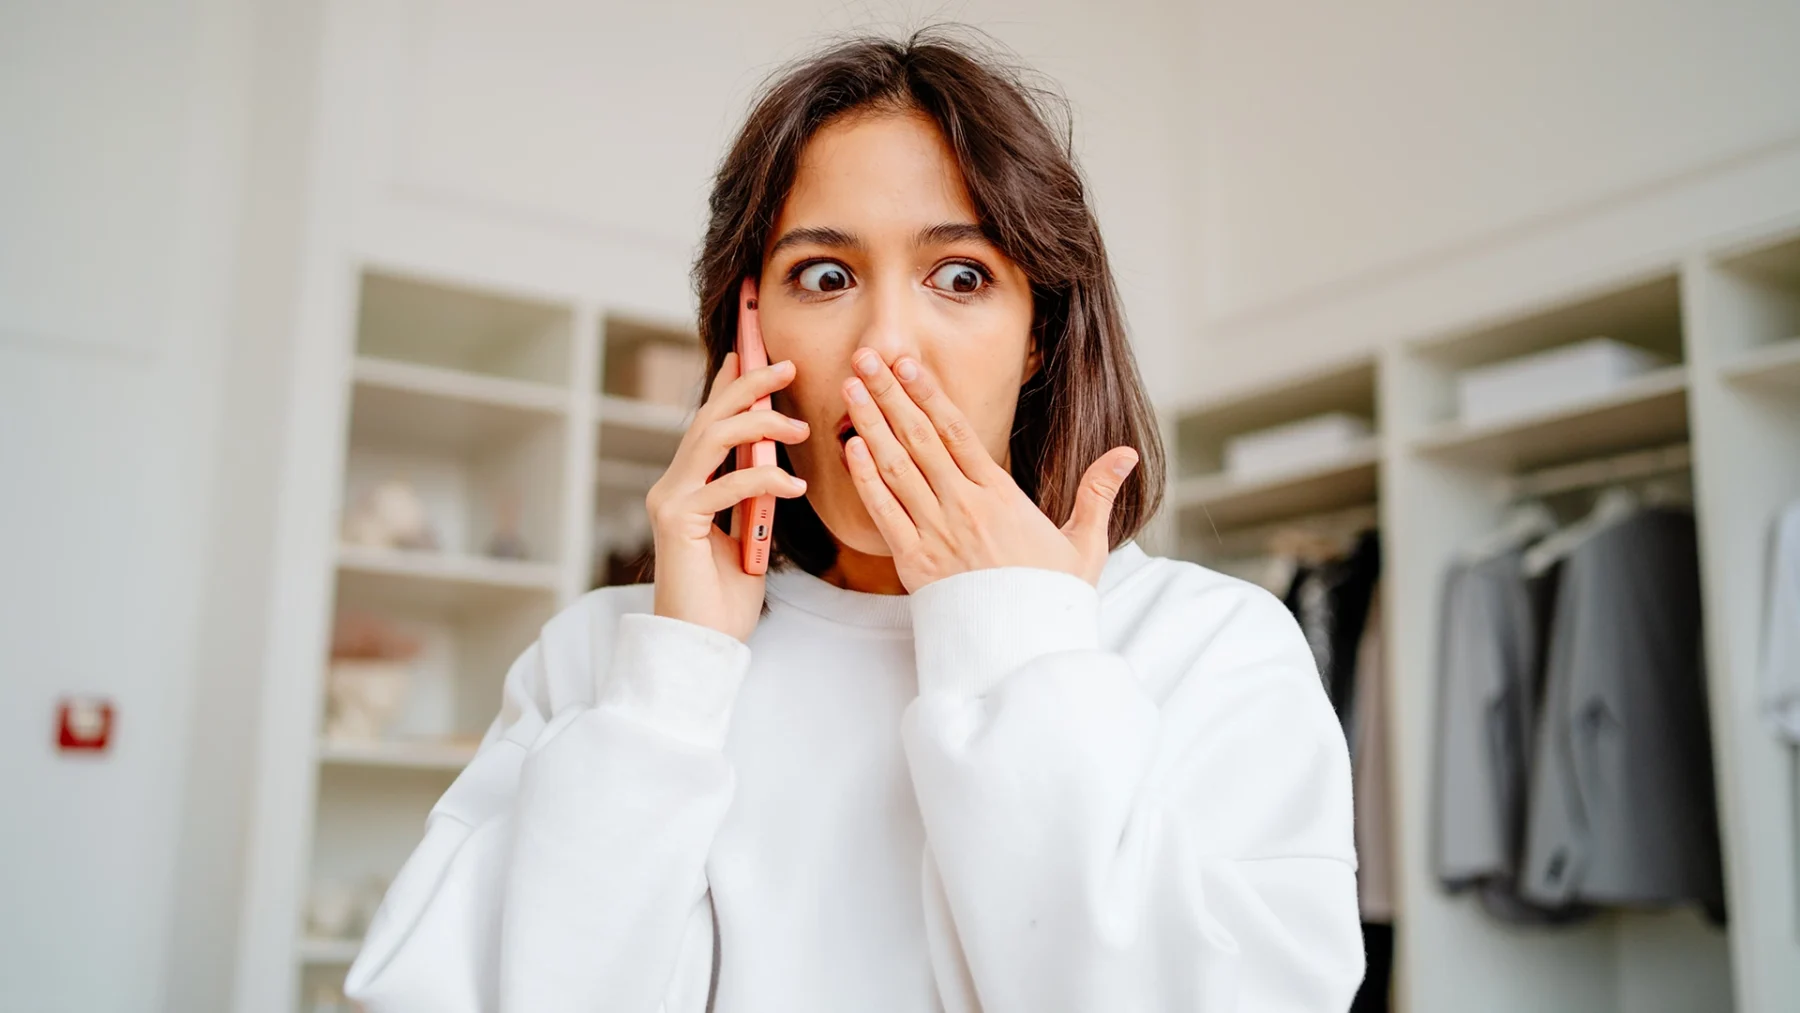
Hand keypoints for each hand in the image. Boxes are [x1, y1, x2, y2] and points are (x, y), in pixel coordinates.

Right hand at [648, 352, 810, 640]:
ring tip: (799, 426)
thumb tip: (775, 458)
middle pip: (709, 417)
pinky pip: (726, 485)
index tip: (753, 350)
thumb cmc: (727, 598)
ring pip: (712, 439)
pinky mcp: (677, 522)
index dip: (730, 383)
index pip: (709, 421)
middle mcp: (672, 485)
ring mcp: (670, 501)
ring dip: (759, 423)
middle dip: (748, 384)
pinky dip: (763, 478)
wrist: (702, 647)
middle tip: (788, 366)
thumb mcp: (750, 534)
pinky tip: (795, 484)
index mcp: (688, 485)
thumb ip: (753, 495)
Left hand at [840, 349, 1137, 591]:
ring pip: (896, 467)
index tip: (908, 364)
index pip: (957, 432)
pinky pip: (884, 513)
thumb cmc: (1052, 600)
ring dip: (870, 424)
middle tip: (866, 356)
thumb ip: (1097, 494)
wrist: (1026, 653)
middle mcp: (964, 507)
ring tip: (850, 388)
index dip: (929, 394)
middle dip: (889, 394)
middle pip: (919, 438)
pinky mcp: (915, 564)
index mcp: (1000, 496)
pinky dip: (865, 479)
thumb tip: (1127, 455)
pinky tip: (849, 448)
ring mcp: (936, 533)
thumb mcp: (1085, 544)